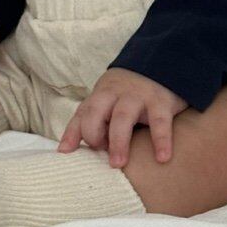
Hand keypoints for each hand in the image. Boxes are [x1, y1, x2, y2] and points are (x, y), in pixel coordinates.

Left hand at [57, 68, 188, 167]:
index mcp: (101, 95)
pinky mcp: (161, 101)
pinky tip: (162, 158)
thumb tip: (63, 151)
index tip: (67, 153)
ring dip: (118, 141)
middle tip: (95, 157)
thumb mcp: (106, 102)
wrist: (163, 62)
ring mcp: (138, 96)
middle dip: (93, 135)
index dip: (73, 133)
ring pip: (123, 117)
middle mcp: (116, 94)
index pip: (82, 114)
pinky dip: (161, 140)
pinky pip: (160, 121)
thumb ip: (86, 123)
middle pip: (96, 112)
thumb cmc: (128, 93)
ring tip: (118, 164)